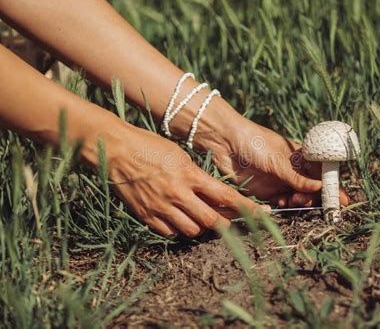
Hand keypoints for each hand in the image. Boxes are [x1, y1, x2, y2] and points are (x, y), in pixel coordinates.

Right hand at [99, 123, 260, 236]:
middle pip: (213, 221)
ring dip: (201, 226)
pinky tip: (178, 217)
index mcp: (190, 175)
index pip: (226, 197)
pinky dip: (178, 228)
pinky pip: (170, 232)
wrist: (115, 150)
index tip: (264, 214)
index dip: (248, 209)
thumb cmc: (150, 146)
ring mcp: (161, 207)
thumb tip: (213, 194)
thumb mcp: (180, 155)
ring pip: (193, 230)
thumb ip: (197, 177)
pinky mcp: (146, 216)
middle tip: (228, 219)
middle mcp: (178, 194)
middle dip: (226, 223)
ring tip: (198, 214)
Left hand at [203, 117, 348, 207]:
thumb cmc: (254, 143)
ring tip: (295, 201)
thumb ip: (297, 177)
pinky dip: (285, 206)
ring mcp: (280, 180)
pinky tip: (282, 204)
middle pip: (313, 188)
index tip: (341, 199)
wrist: (224, 143)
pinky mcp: (266, 191)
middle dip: (317, 198)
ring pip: (299, 197)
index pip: (322, 172)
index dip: (332, 185)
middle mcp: (292, 169)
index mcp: (300, 155)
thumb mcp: (278, 160)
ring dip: (301, 203)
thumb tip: (321, 188)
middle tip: (312, 202)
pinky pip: (282, 203)